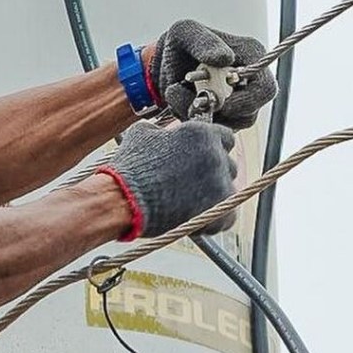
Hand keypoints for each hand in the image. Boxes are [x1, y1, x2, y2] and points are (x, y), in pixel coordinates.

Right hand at [99, 119, 237, 239]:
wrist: (123, 199)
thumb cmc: (131, 167)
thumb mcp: (142, 134)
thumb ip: (163, 130)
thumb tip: (165, 133)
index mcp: (201, 133)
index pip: (225, 137)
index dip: (214, 148)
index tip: (203, 158)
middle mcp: (215, 155)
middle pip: (228, 165)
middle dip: (213, 174)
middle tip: (193, 183)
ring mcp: (219, 184)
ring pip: (228, 191)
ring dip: (214, 197)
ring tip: (191, 204)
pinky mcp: (217, 210)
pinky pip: (228, 217)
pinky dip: (215, 221)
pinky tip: (198, 220)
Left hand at [147, 20, 276, 128]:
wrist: (162, 64)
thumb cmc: (179, 44)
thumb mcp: (185, 33)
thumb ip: (205, 42)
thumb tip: (225, 58)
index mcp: (251, 56)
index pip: (265, 88)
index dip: (247, 101)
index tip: (221, 104)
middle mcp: (250, 81)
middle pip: (249, 113)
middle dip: (218, 112)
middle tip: (192, 101)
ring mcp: (238, 102)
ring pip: (230, 125)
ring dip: (201, 114)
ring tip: (176, 93)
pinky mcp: (223, 117)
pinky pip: (213, 128)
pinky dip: (194, 119)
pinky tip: (179, 102)